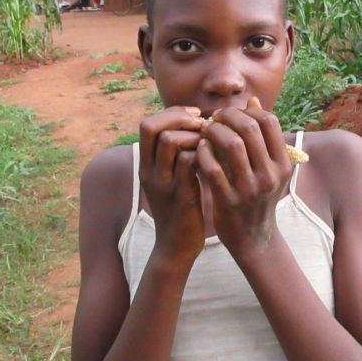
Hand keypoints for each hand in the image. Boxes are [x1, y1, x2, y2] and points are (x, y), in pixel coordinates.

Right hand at [138, 106, 205, 266]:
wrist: (177, 246)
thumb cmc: (181, 208)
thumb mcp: (172, 179)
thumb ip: (177, 155)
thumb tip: (197, 126)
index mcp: (146, 165)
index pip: (147, 124)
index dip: (172, 114)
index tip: (195, 117)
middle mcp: (149, 171)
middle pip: (152, 127)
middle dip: (179, 118)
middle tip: (202, 123)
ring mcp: (163, 183)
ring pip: (170, 141)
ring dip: (193, 135)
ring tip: (209, 142)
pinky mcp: (181, 195)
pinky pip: (189, 162)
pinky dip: (204, 153)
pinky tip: (215, 158)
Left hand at [195, 97, 292, 259]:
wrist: (252, 238)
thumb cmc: (257, 196)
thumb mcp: (268, 168)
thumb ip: (261, 135)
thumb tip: (253, 100)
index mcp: (282, 164)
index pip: (269, 121)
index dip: (248, 110)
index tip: (231, 113)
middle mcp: (270, 175)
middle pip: (249, 128)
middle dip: (228, 117)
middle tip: (215, 118)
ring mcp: (250, 188)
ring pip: (231, 144)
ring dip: (214, 132)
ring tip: (206, 131)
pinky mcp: (229, 200)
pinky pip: (212, 167)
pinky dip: (203, 153)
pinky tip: (199, 149)